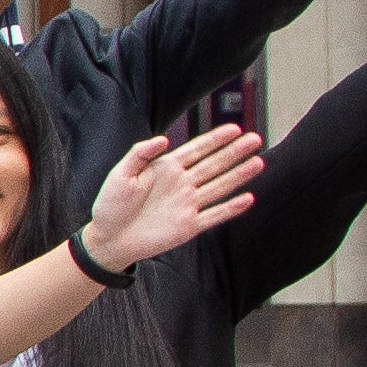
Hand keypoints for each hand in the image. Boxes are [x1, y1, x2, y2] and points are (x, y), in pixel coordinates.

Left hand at [81, 124, 263, 270]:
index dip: (215, 139)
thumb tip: (163, 139)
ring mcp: (187, 204)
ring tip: (258, 162)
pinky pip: (215, 215)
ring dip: (239, 175)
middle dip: (235, 152)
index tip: (235, 128)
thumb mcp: (120, 173)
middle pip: (214, 164)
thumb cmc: (111, 205)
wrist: (108, 238)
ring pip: (219, 186)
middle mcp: (182, 184)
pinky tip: (248, 198)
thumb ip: (140, 153)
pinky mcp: (189, 226)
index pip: (196, 149)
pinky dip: (231, 208)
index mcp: (166, 168)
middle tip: (255, 139)